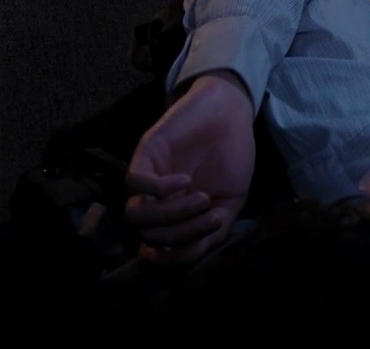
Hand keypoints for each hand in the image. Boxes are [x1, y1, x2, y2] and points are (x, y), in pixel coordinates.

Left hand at [125, 70, 255, 264]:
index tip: (198, 245)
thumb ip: (212, 229)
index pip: (157, 247)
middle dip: (181, 234)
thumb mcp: (231, 200)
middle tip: (212, 217)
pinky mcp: (144, 155)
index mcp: (175, 215)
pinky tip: (185, 180)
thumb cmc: (233, 156)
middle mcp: (156, 201)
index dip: (172, 257)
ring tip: (202, 198)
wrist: (230, 114)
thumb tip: (188, 255)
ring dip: (170, 215)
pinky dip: (159, 188)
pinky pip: (135, 183)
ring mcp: (148, 178)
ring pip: (136, 214)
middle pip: (148, 234)